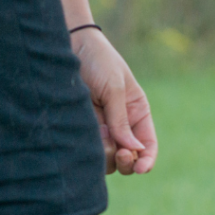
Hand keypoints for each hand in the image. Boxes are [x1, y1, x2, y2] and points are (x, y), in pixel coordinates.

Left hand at [71, 29, 157, 174]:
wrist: (66, 45)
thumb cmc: (98, 60)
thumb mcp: (114, 88)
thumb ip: (122, 120)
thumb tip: (135, 150)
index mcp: (137, 114)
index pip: (148, 146)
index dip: (147, 160)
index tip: (140, 169)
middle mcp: (121, 126)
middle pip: (129, 159)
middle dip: (127, 161)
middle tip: (121, 153)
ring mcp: (100, 129)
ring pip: (108, 159)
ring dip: (106, 154)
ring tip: (98, 132)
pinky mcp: (80, 129)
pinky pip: (87, 150)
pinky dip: (88, 149)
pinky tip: (84, 132)